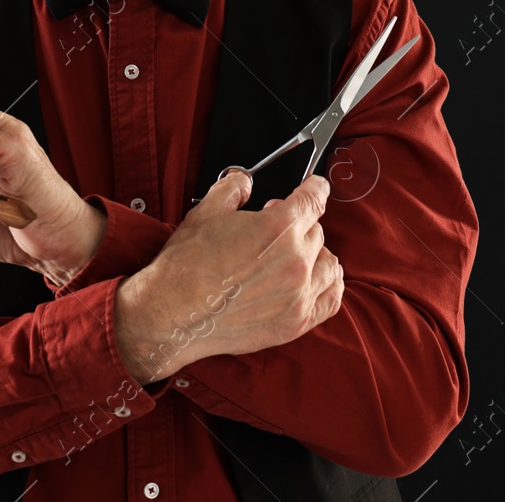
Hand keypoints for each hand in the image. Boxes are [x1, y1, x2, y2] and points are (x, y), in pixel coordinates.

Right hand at [114, 172, 341, 383]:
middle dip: (299, 225)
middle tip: (275, 229)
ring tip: (296, 255)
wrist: (173, 314)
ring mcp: (299, 295)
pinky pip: (331, 299)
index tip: (314, 186)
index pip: (314, 199)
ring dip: (315, 254)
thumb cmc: (185, 267)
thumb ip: (232, 189)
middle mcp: (295, 261)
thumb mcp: (205, 212)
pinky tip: (315, 280)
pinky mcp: (295, 322)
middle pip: (317, 232)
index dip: (314, 188)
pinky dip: (328, 285)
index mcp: (278, 228)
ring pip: (328, 264)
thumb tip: (244, 182)